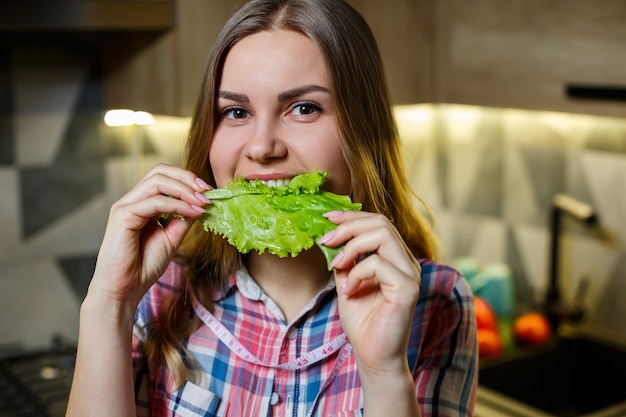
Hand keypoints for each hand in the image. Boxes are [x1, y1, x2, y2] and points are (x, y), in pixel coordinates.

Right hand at [88, 164, 210, 309]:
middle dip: (187, 178)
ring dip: (185, 189)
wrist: (124, 290)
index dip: (187, 180)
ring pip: (157, 181)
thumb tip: (202, 203)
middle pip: (159, 171)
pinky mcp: (123, 216)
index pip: (164, 177)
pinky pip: (155, 202)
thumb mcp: (172, 238)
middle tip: (207, 191)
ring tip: (203, 201)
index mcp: (142, 204)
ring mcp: (125, 206)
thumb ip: (183, 219)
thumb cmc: (143, 266)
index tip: (209, 192)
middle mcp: (132, 200)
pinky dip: (178, 205)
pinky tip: (193, 212)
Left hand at [321, 210, 421, 377]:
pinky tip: (348, 290)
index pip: (378, 223)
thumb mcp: (346, 282)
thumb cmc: (362, 322)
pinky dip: (357, 272)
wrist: (372, 355)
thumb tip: (329, 234)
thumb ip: (344, 259)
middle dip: (348, 226)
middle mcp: (407, 262)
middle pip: (381, 223)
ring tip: (336, 265)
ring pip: (383, 235)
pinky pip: (378, 264)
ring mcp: (410, 274)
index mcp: (396, 258)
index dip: (352, 216)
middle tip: (326, 239)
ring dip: (351, 246)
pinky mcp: (407, 289)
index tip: (327, 218)